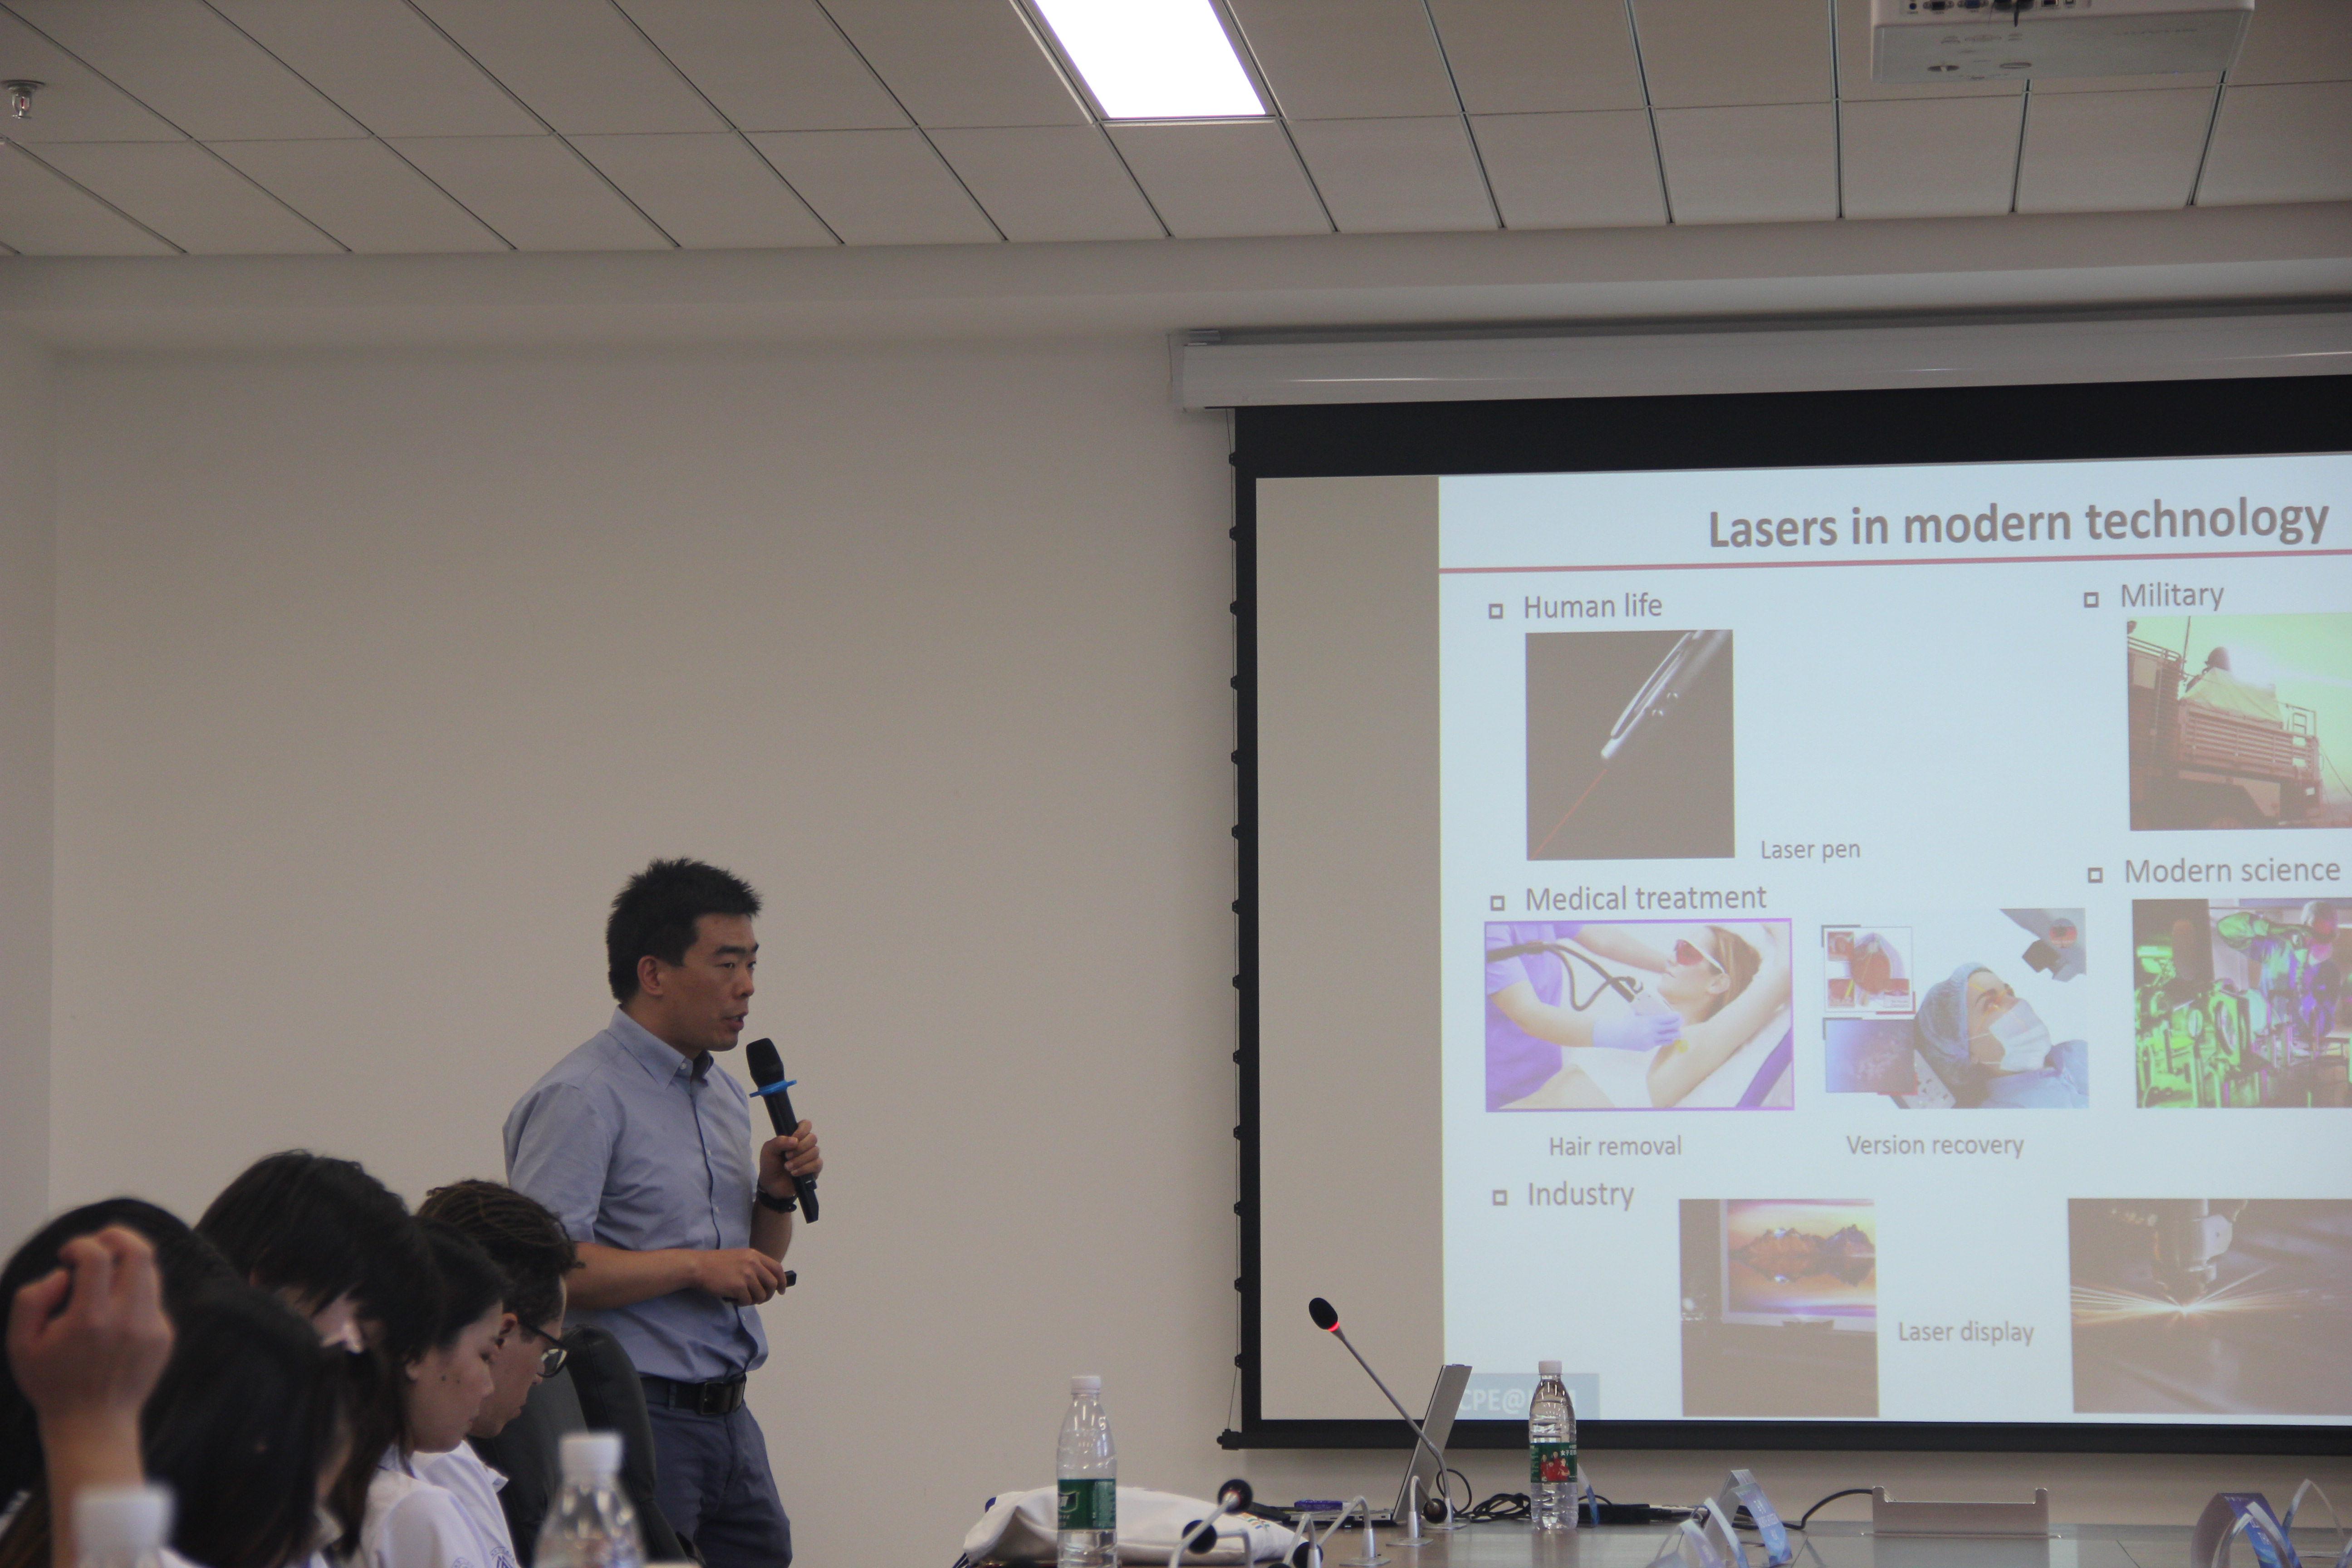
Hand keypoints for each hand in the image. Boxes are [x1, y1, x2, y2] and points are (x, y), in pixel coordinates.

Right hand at [7, 1227, 173, 1438]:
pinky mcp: (165, 1335)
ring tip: (104, 1274)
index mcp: (91, 1319)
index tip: (68, 1254)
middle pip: (139, 1252)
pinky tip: (113, 1310)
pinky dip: (134, 1292)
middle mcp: (128, 1318)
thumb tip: (61, 1274)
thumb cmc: (51, 1383)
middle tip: (99, 1241)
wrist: (92, 1424)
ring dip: (127, 1263)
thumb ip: (31, 1300)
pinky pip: (152, 1299)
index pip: (97, 1256)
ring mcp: (152, 1326)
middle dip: (118, 1236)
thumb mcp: (20, 1344)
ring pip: (150, 1272)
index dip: (80, 1244)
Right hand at [690, 1248, 787, 1304]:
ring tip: (743, 1298)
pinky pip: (748, 1301)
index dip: (782, 1281)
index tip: (781, 1290)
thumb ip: (754, 1265)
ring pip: (761, 1295)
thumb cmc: (716, 1263)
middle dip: (769, 1295)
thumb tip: (766, 1281)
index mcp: (754, 1255)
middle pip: (773, 1284)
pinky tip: (734, 1299)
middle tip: (760, 1300)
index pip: (777, 1268)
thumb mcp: (739, 1257)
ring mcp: (746, 1275)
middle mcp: (753, 1263)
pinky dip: (742, 1303)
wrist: (699, 1266)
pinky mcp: (738, 1287)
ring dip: (754, 1300)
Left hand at [758, 1121, 821, 1197]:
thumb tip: (794, 1141)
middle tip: (786, 1156)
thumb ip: (778, 1141)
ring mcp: (811, 1157)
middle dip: (799, 1148)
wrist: (771, 1185)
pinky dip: (804, 1168)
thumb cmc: (770, 1164)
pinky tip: (794, 1173)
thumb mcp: (768, 1150)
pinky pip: (817, 1164)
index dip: (802, 1130)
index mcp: (795, 1137)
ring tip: (787, 1167)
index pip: (806, 1125)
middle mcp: (805, 1145)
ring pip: (815, 1151)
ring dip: (799, 1160)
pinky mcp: (815, 1170)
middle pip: (813, 1138)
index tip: (793, 1139)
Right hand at [1593, 1012, 1680, 1051]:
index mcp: (1650, 1021)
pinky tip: (1667, 1038)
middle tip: (1681, 1023)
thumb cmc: (1625, 1022)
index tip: (1679, 1015)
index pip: (1668, 1019)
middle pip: (1672, 1029)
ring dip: (1675, 1035)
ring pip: (1669, 1038)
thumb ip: (1645, 1013)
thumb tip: (1651, 1007)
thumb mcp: (1636, 1014)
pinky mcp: (1648, 1047)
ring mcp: (1651, 1040)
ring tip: (1678, 1033)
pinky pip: (1660, 1043)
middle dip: (1678, 1025)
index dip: (1676, 1017)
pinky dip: (1665, 1040)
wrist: (1616, 1035)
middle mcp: (1652, 1031)